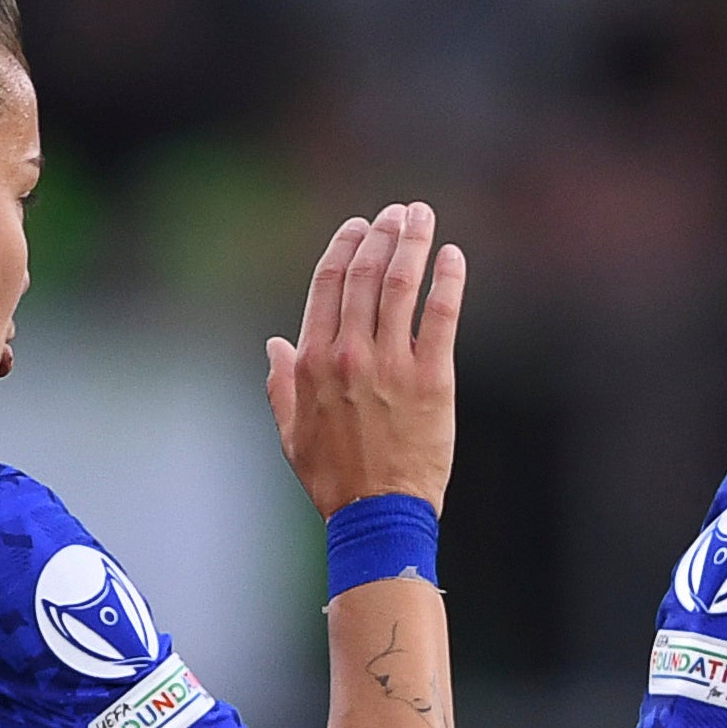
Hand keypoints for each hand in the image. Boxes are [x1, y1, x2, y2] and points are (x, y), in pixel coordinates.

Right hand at [266, 203, 462, 517]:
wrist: (378, 515)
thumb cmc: (334, 480)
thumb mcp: (292, 434)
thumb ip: (281, 386)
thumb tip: (274, 345)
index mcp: (312, 363)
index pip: (327, 285)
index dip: (344, 246)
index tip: (360, 225)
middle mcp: (348, 355)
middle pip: (365, 274)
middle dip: (382, 233)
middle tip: (398, 213)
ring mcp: (390, 365)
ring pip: (400, 285)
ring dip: (412, 243)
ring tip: (423, 217)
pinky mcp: (431, 379)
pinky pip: (440, 316)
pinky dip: (447, 280)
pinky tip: (452, 257)